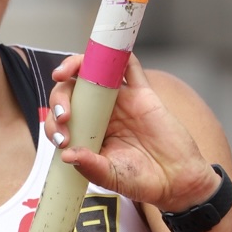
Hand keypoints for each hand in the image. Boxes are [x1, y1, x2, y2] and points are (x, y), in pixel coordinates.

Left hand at [43, 54, 221, 212]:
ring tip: (62, 74)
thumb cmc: (141, 180)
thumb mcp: (111, 176)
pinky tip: (106, 51)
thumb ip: (90, 166)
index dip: (54, 123)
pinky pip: (130, 67)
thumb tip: (67, 155)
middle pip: (72, 91)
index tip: (62, 139)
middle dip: (59, 98)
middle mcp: (100, 112)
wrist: (177, 180)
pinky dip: (118, 55)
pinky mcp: (143, 94)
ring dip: (76, 66)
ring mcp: (120, 101)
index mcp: (86, 130)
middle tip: (64, 116)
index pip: (61, 116)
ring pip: (95, 73)